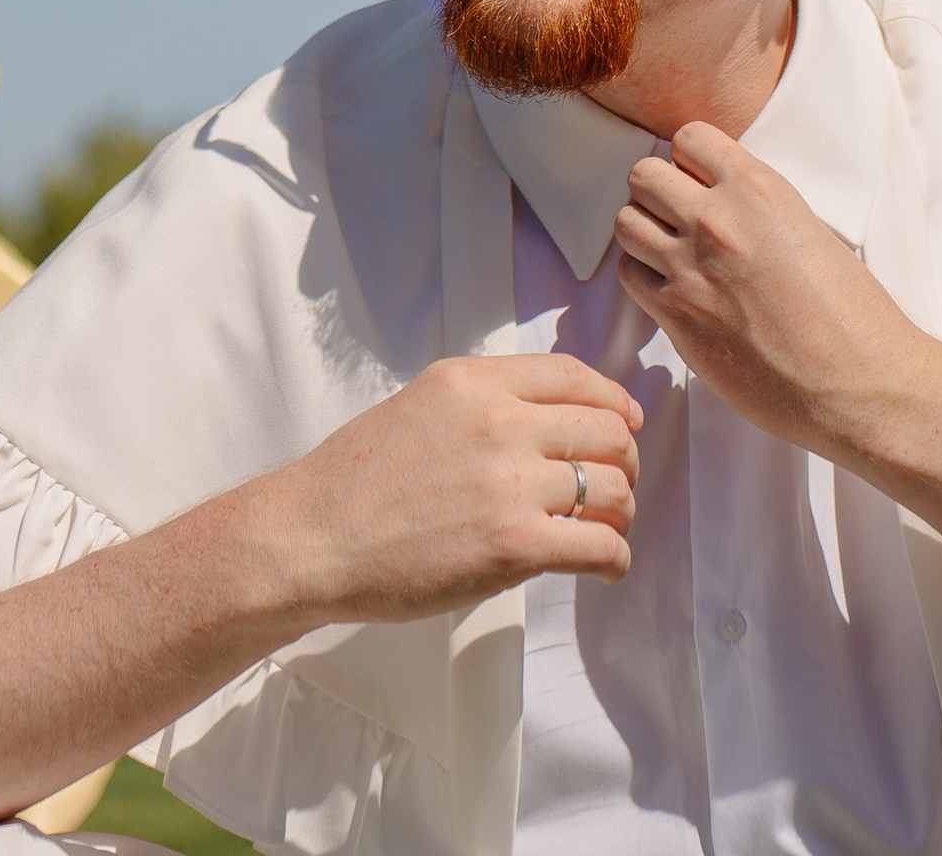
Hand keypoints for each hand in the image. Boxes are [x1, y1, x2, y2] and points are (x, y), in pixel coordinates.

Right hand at [258, 352, 640, 623]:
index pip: (572, 374)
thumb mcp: (421, 404)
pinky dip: (614, 559)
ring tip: (610, 530)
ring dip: (622, 512)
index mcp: (475, 382)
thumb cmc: (356, 481)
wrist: (314, 537)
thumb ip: (482, 403)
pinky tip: (606, 568)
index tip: (626, 420)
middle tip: (619, 486)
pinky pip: (598, 545)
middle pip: (605, 428)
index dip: (612, 398)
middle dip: (624, 459)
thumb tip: (543, 421)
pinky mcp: (513, 545)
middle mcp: (499, 421)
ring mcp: (510, 483)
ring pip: (611, 487)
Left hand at [615, 126, 920, 467]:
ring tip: (671, 252)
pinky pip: (630, 274)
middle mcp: (718, 220)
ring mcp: (691, 268)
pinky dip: (644, 277)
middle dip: (658, 192)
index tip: (700, 181)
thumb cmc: (850, 314)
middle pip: (644, 176)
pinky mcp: (677, 317)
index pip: (688, 137)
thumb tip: (724, 201)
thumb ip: (757, 208)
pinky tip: (672, 289)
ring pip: (626, 222)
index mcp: (758, 188)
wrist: (858, 383)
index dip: (690, 160)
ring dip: (644, 232)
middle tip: (678, 217)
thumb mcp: (808, 229)